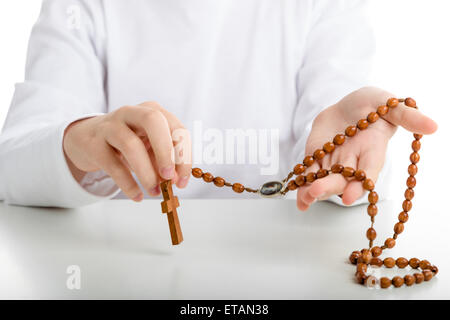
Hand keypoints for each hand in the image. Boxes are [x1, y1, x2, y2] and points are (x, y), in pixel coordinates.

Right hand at [63, 101, 191, 200]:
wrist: (86, 137)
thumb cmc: (126, 142)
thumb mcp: (148, 147)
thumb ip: (163, 161)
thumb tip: (175, 179)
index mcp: (152, 111)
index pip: (176, 128)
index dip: (183, 155)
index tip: (182, 180)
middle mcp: (132, 112)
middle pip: (153, 122)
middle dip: (165, 151)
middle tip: (170, 178)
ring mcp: (110, 126)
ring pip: (131, 145)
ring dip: (147, 173)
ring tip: (154, 191)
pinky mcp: (94, 143)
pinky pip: (113, 165)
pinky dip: (128, 184)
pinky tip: (137, 195)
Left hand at [297, 87, 437, 210]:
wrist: (347, 106)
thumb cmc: (371, 104)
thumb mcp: (388, 103)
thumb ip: (406, 115)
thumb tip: (433, 125)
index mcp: (372, 151)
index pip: (368, 171)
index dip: (360, 184)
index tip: (352, 196)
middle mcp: (353, 162)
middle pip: (343, 180)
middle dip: (330, 187)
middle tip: (316, 192)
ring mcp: (334, 163)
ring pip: (324, 181)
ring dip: (313, 190)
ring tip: (303, 197)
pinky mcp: (316, 159)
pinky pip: (309, 175)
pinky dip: (302, 185)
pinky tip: (297, 197)